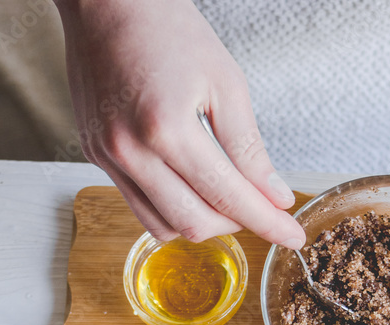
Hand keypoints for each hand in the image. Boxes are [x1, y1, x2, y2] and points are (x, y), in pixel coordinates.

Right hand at [54, 0, 305, 247]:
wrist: (106, 2)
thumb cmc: (166, 29)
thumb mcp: (225, 82)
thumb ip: (249, 149)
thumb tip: (275, 196)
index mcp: (167, 128)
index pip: (227, 196)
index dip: (266, 222)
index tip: (292, 236)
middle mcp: (132, 150)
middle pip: (194, 223)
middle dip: (235, 224)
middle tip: (259, 208)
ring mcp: (109, 157)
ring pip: (163, 227)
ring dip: (202, 223)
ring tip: (223, 198)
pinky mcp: (97, 157)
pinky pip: (139, 207)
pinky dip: (171, 210)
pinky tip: (191, 191)